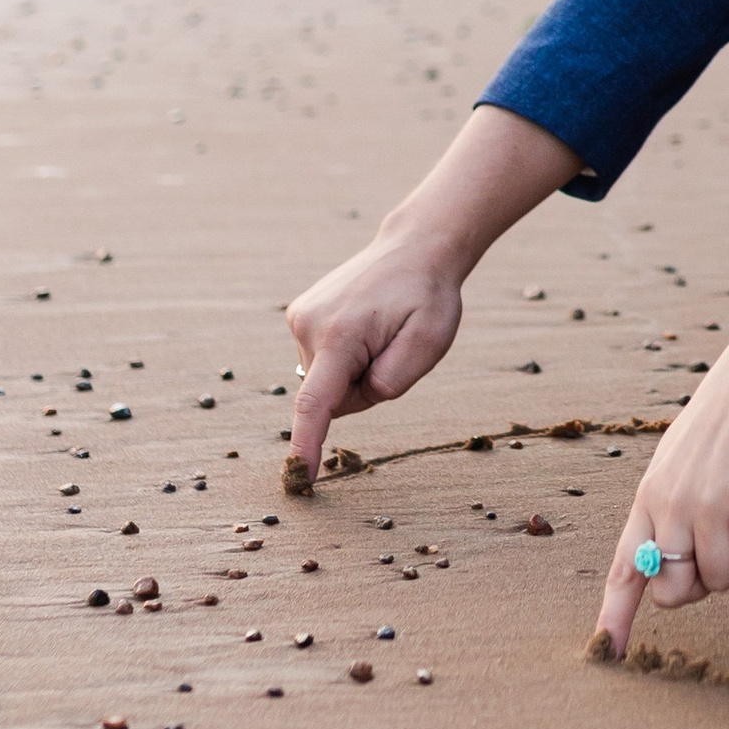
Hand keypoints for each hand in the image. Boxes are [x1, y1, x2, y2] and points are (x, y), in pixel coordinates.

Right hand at [285, 231, 465, 486]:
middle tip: (393, 347)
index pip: (315, 404)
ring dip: (355, 371)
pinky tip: (366, 327)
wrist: (415, 249)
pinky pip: (323, 362)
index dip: (307, 446)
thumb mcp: (429, 343)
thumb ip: (393, 381)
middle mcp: (309, 326)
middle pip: (331, 395)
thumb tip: (354, 400)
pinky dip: (345, 358)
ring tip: (381, 331)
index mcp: (340, 336)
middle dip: (363, 388)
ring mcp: (300, 318)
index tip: (300, 479)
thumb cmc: (428, 296)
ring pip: (326, 380)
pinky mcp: (300, 316)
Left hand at [594, 330, 728, 656]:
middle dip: (702, 584)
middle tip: (723, 545)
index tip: (608, 651)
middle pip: (677, 593)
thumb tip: (669, 573)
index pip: (626, 569)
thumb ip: (668, 514)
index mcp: (648, 497)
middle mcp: (672, 504)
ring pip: (722, 581)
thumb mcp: (678, 463)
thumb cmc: (724, 421)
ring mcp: (710, 503)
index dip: (615, 616)